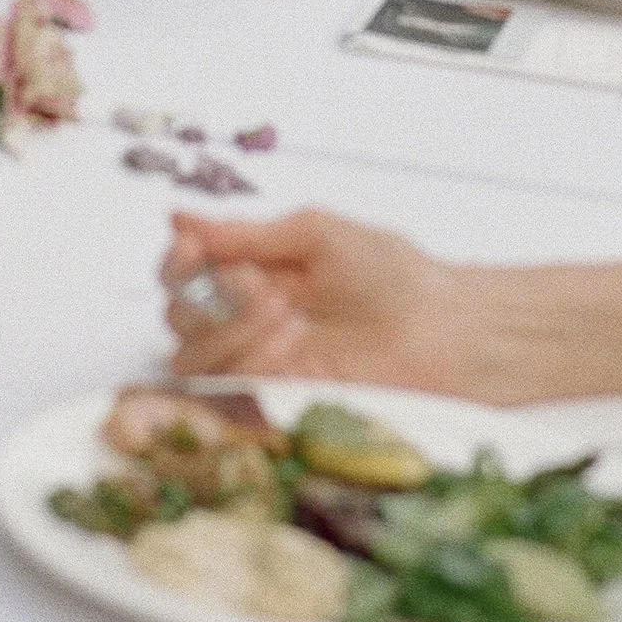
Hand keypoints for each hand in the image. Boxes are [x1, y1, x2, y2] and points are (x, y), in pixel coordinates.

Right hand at [161, 206, 474, 385]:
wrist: (444, 331)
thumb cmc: (394, 276)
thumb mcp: (317, 234)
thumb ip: (248, 233)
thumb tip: (180, 218)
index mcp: (253, 274)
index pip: (184, 270)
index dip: (178, 259)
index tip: (191, 247)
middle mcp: (246, 321)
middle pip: (178, 314)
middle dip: (207, 294)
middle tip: (258, 284)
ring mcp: (259, 366)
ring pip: (192, 356)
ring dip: (228, 328)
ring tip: (284, 312)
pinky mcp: (275, 403)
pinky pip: (227, 390)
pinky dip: (248, 360)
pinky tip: (288, 343)